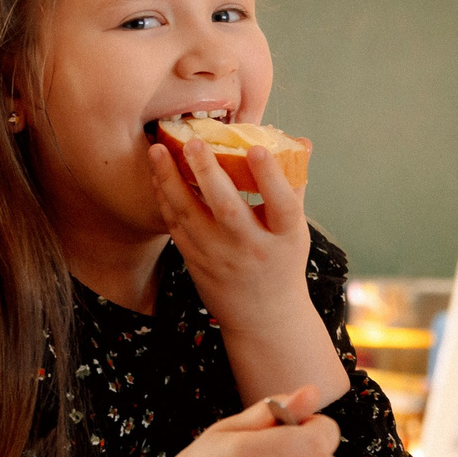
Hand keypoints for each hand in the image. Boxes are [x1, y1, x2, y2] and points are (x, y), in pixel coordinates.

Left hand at [150, 131, 312, 336]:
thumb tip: (300, 140)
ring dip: (170, 181)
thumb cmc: (281, 262)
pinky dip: (164, 199)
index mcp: (285, 236)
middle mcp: (251, 247)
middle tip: (192, 142)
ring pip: (190, 215)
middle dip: (208, 173)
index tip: (256, 148)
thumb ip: (293, 184)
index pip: (281, 203)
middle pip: (228, 209)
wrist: (262, 316)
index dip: (270, 176)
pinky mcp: (195, 261)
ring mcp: (220, 256)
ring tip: (157, 150)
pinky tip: (157, 175)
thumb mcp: (295, 229)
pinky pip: (175, 226)